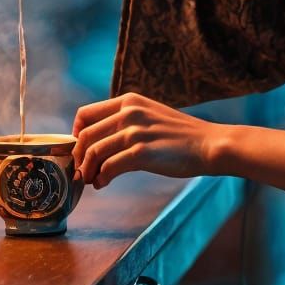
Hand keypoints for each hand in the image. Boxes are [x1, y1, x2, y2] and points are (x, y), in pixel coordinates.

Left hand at [71, 93, 217, 188]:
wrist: (209, 144)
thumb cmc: (181, 135)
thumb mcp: (150, 115)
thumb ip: (125, 122)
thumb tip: (98, 144)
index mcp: (128, 101)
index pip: (85, 114)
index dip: (76, 135)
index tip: (79, 150)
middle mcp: (129, 112)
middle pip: (86, 136)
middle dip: (78, 157)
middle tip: (81, 171)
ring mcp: (135, 132)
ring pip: (94, 152)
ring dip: (88, 170)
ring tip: (91, 180)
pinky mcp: (142, 152)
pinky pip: (109, 167)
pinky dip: (101, 178)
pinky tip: (103, 183)